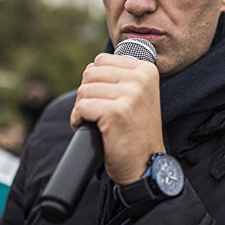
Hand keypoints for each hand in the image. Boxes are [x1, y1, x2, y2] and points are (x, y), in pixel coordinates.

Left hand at [70, 53, 163, 184]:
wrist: (145, 164)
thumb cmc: (136, 131)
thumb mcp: (138, 95)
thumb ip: (120, 76)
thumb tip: (91, 67)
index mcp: (147, 70)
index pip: (102, 60)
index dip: (96, 81)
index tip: (105, 99)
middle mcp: (141, 78)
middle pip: (90, 73)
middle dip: (87, 94)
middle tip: (97, 112)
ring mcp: (130, 94)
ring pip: (84, 90)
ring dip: (82, 108)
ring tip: (95, 121)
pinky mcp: (116, 112)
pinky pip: (81, 107)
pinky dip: (78, 120)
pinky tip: (90, 128)